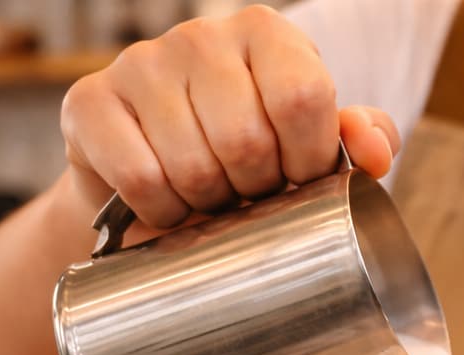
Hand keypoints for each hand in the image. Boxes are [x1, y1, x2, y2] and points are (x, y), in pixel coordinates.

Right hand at [59, 4, 399, 228]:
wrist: (155, 182)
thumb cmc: (251, 158)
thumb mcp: (314, 145)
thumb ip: (360, 141)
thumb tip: (375, 151)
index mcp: (267, 34)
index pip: (304, 98)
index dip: (308, 160)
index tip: (300, 181)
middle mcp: (201, 37)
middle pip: (247, 140)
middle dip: (256, 192)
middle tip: (250, 196)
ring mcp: (140, 64)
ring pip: (193, 167)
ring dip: (208, 206)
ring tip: (212, 199)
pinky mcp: (88, 102)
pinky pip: (139, 177)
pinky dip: (161, 210)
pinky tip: (169, 205)